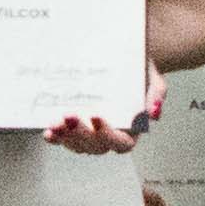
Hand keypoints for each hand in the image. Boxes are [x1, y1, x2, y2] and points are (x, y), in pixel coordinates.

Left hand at [43, 72, 164, 159]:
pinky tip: (48, 132)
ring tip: (55, 124)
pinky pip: (64, 138)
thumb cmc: (139, 72)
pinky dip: (56, 137)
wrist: (122, 59)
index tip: (97, 116)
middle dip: (80, 135)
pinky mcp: (73, 127)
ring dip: (65, 137)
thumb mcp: (153, 78)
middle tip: (69, 117)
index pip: (121, 142)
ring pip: (78, 145)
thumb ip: (156, 94)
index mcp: (131, 130)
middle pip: (95, 146)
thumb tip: (153, 112)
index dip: (108, 135)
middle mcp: (109, 136)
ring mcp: (90, 134)